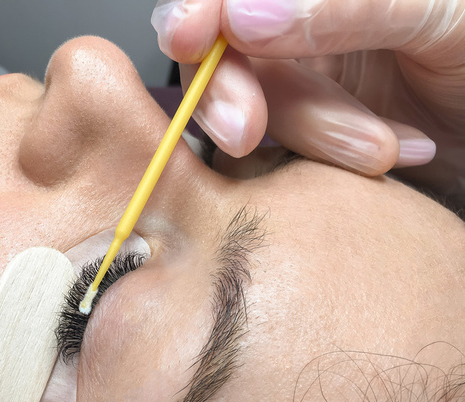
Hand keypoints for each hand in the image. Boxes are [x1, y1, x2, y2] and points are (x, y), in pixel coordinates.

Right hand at [151, 0, 464, 202]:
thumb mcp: (439, 14)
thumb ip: (345, 7)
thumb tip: (241, 16)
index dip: (194, 12)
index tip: (188, 39)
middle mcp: (301, 24)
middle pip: (218, 55)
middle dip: (229, 95)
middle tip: (247, 133)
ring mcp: (304, 80)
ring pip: (255, 111)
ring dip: (312, 134)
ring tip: (383, 148)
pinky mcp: (312, 132)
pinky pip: (285, 152)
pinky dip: (328, 159)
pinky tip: (391, 151)